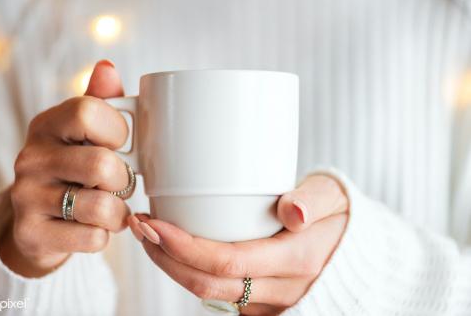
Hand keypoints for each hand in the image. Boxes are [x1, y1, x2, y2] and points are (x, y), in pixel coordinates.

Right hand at [0, 61, 130, 276]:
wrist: (40, 220)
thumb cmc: (73, 169)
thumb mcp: (84, 134)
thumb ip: (101, 103)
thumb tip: (108, 68)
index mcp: (47, 125)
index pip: (90, 112)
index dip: (119, 131)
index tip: (121, 144)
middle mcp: (31, 158)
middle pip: (102, 165)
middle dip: (124, 179)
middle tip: (119, 183)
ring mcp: (27, 197)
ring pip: (101, 207)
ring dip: (118, 212)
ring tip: (110, 207)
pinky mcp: (31, 234)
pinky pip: (93, 238)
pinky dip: (105, 235)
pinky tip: (94, 227)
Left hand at [129, 174, 348, 315]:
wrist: (360, 252)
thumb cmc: (342, 217)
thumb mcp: (334, 196)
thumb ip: (314, 200)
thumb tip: (292, 212)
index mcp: (296, 261)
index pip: (226, 262)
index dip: (181, 246)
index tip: (153, 222)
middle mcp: (282, 290)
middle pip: (207, 285)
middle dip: (165, 257)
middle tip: (141, 225)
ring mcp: (273, 303)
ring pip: (211, 295)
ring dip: (174, 267)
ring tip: (152, 234)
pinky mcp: (267, 305)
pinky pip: (223, 297)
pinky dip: (195, 275)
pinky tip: (180, 250)